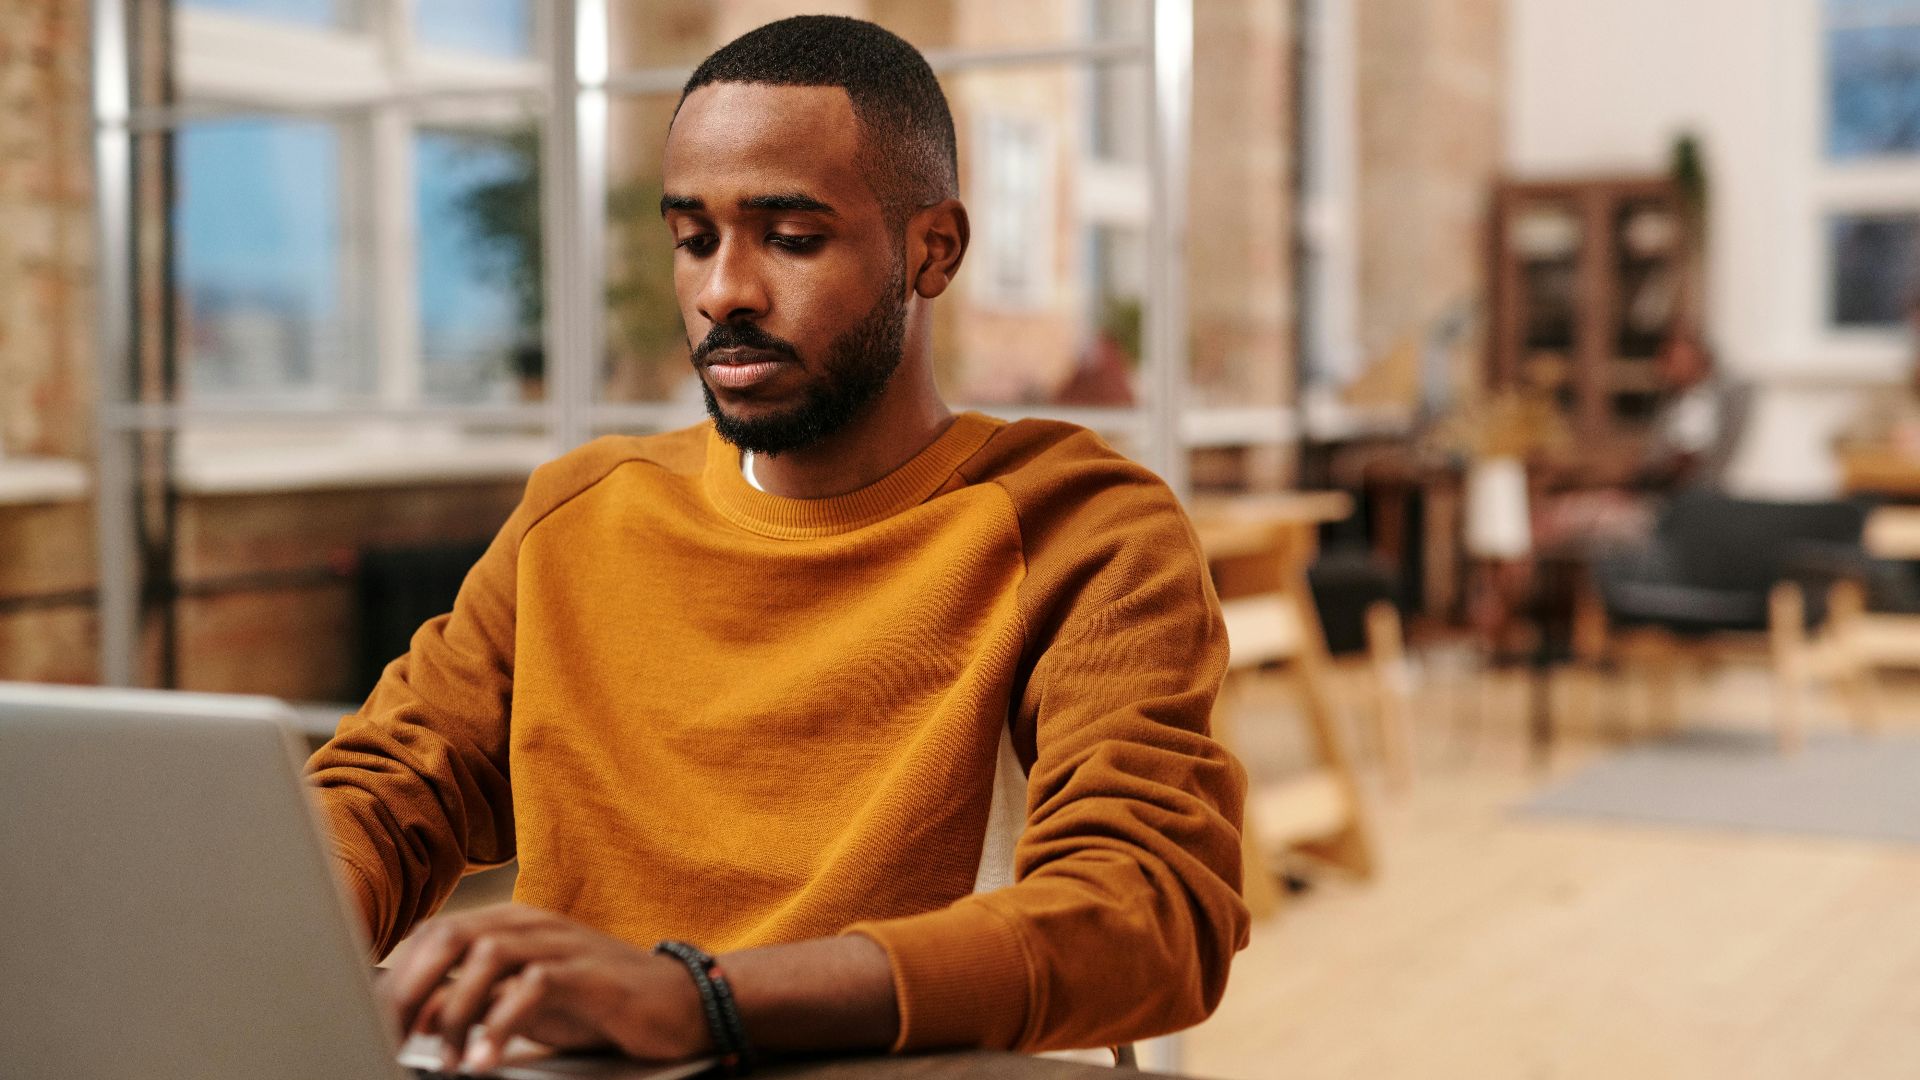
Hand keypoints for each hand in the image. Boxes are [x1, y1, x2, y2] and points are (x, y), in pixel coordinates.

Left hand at [381, 904, 710, 1072]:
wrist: (680, 1005)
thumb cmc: (599, 1005)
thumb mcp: (524, 1007)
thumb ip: (474, 1005)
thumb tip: (419, 1017)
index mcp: (510, 927)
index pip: (434, 935)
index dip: (397, 977)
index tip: (376, 1024)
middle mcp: (531, 925)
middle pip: (450, 936)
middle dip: (411, 990)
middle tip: (393, 1038)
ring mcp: (562, 944)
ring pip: (487, 954)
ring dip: (457, 1010)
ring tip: (449, 1060)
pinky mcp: (590, 972)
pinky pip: (535, 985)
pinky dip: (502, 1024)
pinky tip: (488, 1060)